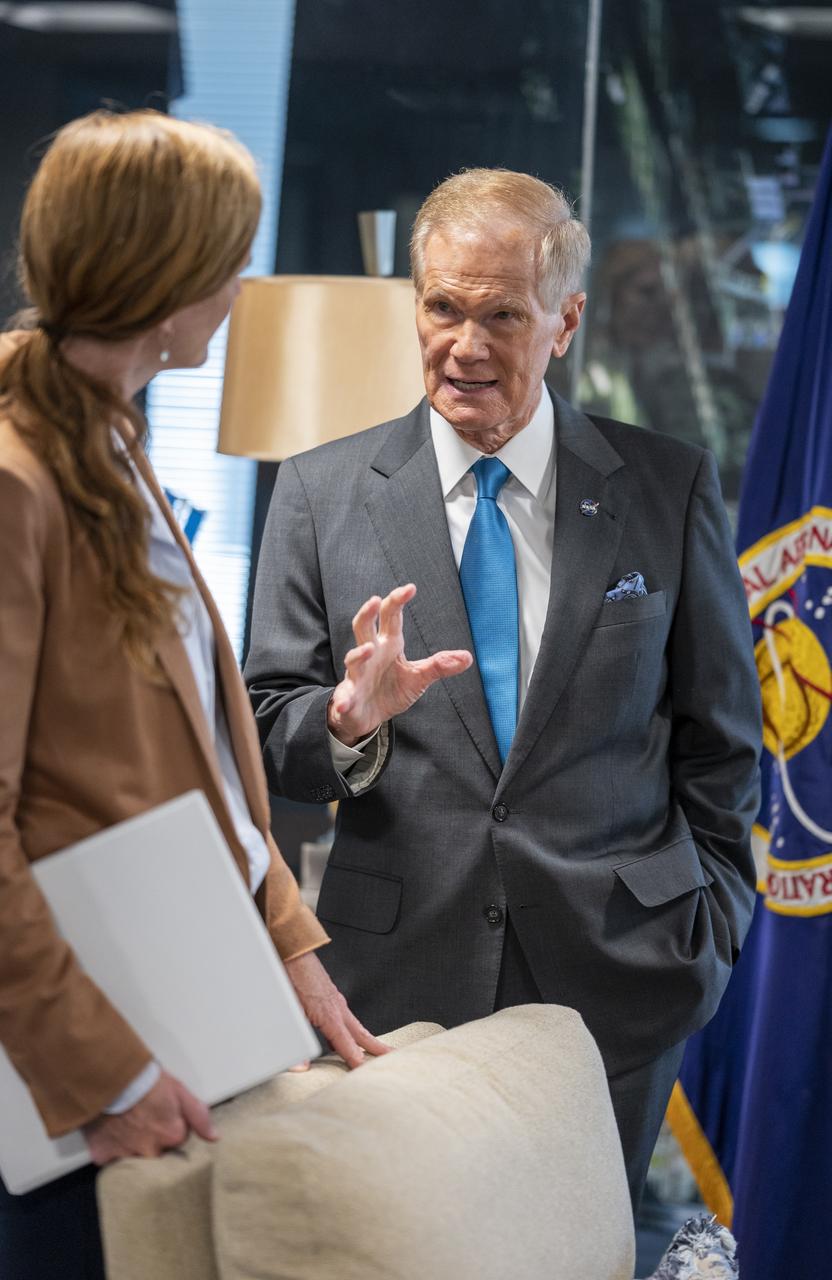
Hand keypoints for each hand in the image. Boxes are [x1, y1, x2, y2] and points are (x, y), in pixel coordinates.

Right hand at [83, 1070, 216, 1164]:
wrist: (110, 1074)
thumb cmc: (145, 1079)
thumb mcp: (179, 1090)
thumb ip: (198, 1116)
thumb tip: (214, 1137)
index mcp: (172, 1135)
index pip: (178, 1140)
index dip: (171, 1126)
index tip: (162, 1114)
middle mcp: (151, 1151)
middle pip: (157, 1154)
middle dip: (152, 1141)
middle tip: (143, 1119)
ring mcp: (126, 1155)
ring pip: (134, 1158)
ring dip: (132, 1146)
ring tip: (125, 1124)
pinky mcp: (104, 1155)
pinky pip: (110, 1159)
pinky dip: (111, 1148)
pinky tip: (110, 1131)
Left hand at [284, 951, 389, 1068]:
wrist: (294, 950)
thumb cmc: (291, 978)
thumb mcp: (290, 1013)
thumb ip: (297, 1042)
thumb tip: (300, 1067)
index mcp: (329, 1015)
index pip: (346, 1043)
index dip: (355, 1058)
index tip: (364, 1071)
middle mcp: (337, 1008)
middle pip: (361, 1033)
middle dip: (377, 1047)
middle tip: (394, 1057)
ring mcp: (336, 1000)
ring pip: (355, 1024)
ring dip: (366, 1038)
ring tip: (376, 1049)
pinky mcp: (330, 995)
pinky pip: (346, 1016)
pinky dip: (352, 1028)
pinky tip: (347, 1032)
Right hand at [327, 583, 471, 745]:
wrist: (368, 715)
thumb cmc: (391, 690)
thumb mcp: (419, 678)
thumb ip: (440, 666)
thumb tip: (468, 657)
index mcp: (389, 645)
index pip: (391, 617)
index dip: (398, 601)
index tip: (410, 588)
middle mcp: (371, 654)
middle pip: (364, 628)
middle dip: (368, 614)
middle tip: (376, 600)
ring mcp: (358, 674)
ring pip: (353, 658)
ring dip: (358, 654)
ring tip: (368, 649)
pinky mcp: (349, 697)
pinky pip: (344, 696)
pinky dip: (343, 700)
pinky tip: (344, 704)